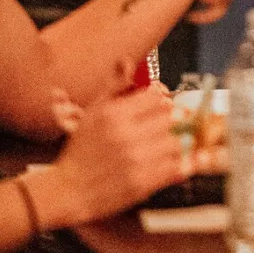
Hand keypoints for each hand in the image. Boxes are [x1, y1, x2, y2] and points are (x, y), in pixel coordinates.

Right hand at [32, 88, 186, 226]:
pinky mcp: (142, 183)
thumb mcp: (93, 112)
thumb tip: (128, 60)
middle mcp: (125, 135)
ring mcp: (135, 160)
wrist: (68, 191)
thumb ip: (115, 86)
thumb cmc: (82, 150)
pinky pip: (176, 168)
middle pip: (170, 117)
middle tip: (172, 125)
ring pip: (177, 142)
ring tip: (171, 144)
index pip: (156, 97)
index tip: (163, 107)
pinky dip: (184, 164)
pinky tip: (182, 161)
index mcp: (114, 114)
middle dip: (173, 121)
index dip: (163, 100)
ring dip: (178, 142)